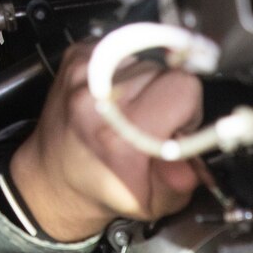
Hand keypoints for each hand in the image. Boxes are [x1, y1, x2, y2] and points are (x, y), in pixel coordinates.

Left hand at [7, 41, 201, 240]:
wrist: (53, 177)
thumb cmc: (101, 187)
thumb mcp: (150, 203)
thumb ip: (181, 182)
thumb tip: (199, 158)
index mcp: (119, 134)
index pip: (183, 87)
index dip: (189, 110)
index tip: (175, 130)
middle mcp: (98, 96)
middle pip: (166, 70)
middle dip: (168, 97)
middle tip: (151, 125)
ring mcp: (83, 71)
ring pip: (146, 58)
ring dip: (146, 84)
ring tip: (130, 113)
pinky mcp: (76, 57)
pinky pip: (123, 50)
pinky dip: (126, 72)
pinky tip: (116, 98)